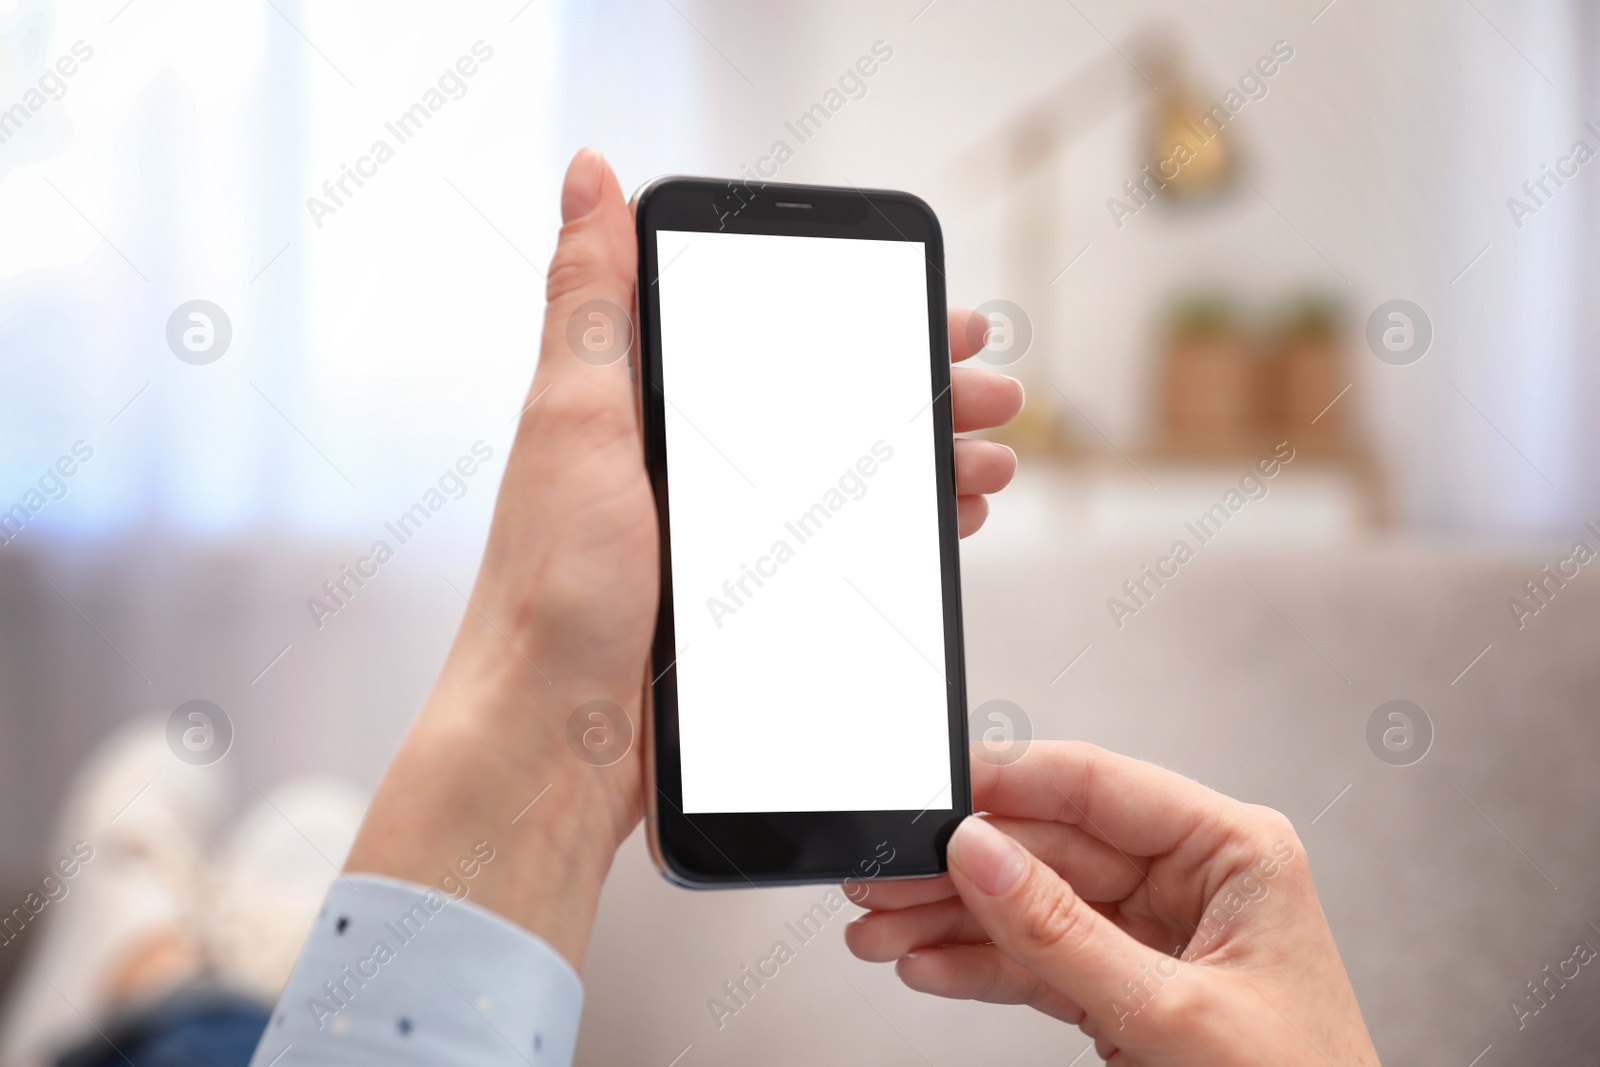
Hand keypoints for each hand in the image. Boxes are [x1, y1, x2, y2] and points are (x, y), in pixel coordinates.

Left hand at [344, 148, 1025, 970]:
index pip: (780, 339)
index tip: (939, 314)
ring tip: (993, 460)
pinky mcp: (741, 605)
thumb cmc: (548, 591)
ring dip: (928, 463)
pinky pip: (840, 551)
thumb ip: (591, 302)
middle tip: (996, 394)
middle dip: (923, 396)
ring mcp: (720, 539)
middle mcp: (689, 467)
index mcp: (648, 411)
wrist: (548, 742)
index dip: (867, 323)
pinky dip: (897, 531)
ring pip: (847, 480)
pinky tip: (943, 525)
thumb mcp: (574, 423)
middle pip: (831, 409)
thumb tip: (586, 172)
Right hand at [845, 743, 1379, 1064]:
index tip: (930, 795)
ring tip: (880, 929)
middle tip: (881, 878)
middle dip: (957, 871)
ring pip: (1030, 905)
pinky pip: (1037, 960)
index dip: (1004, 783)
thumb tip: (980, 854)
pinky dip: (977, 966)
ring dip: (951, 921)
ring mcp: (1155, 934)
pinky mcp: (1125, 985)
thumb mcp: (1173, 1014)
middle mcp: (1192, 879)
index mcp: (1233, 850)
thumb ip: (1064, 933)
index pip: (1096, 786)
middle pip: (1046, 848)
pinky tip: (927, 964)